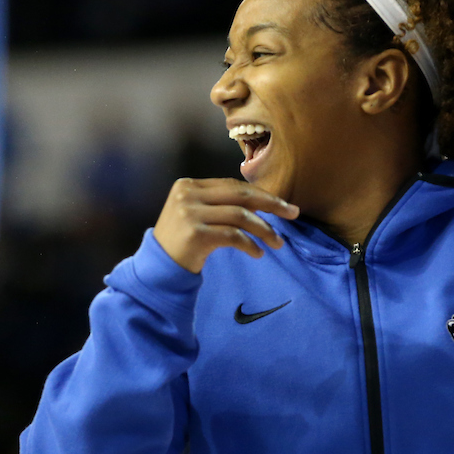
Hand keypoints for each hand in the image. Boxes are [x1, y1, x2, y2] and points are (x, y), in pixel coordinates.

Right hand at [153, 177, 298, 272]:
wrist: (159, 268)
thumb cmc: (184, 242)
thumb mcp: (198, 214)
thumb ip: (222, 204)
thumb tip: (265, 201)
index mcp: (189, 185)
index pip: (233, 185)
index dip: (262, 194)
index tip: (284, 205)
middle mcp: (187, 194)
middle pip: (240, 195)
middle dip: (271, 204)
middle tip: (294, 213)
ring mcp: (189, 213)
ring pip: (240, 216)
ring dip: (264, 229)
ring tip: (278, 243)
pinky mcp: (195, 233)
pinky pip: (233, 236)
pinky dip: (250, 244)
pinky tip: (258, 253)